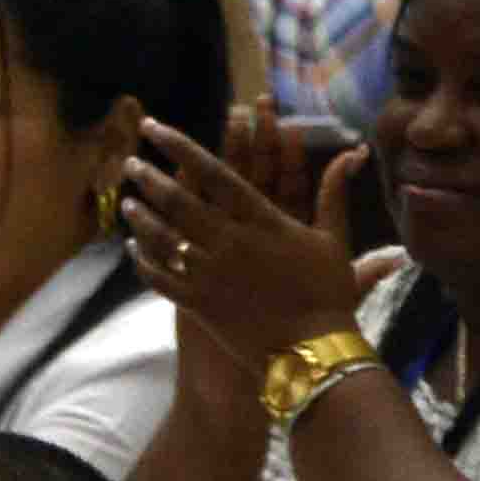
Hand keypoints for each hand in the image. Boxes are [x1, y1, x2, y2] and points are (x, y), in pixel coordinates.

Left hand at [126, 114, 371, 366]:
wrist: (312, 352)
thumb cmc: (328, 293)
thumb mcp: (334, 238)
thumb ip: (333, 192)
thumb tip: (353, 150)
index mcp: (262, 219)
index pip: (214, 172)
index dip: (180, 147)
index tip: (154, 128)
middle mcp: (230, 240)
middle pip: (179, 201)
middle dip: (150, 179)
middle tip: (130, 163)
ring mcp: (210, 273)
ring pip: (164, 237)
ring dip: (141, 217)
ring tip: (126, 201)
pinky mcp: (198, 303)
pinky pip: (161, 278)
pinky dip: (143, 261)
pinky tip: (132, 249)